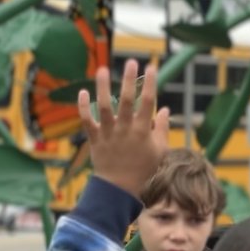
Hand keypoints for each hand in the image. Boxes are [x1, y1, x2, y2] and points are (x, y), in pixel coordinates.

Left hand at [77, 59, 169, 195]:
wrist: (119, 189)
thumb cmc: (143, 170)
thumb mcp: (159, 151)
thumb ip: (163, 129)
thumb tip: (166, 110)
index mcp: (143, 131)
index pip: (148, 102)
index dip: (150, 84)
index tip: (151, 67)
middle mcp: (125, 129)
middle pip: (127, 100)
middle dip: (129, 80)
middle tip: (130, 61)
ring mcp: (109, 134)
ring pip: (104, 107)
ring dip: (103, 88)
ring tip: (102, 70)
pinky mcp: (95, 140)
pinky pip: (87, 121)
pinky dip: (83, 108)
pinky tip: (82, 92)